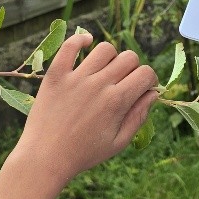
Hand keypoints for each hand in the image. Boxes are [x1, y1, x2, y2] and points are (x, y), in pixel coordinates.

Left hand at [12, 33, 158, 191]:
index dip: (149, 80)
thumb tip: (153, 93)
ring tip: (104, 71)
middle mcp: (98, 85)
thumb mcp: (118, 143)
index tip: (142, 88)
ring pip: (105, 49)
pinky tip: (86, 43)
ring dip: (110, 58)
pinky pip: (70, 46)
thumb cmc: (84, 153)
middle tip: (123, 83)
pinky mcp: (56, 75)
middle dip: (133, 69)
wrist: (44, 158)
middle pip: (129, 58)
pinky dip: (81, 40)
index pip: (145, 73)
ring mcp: (76, 78)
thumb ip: (139, 116)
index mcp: (117, 102)